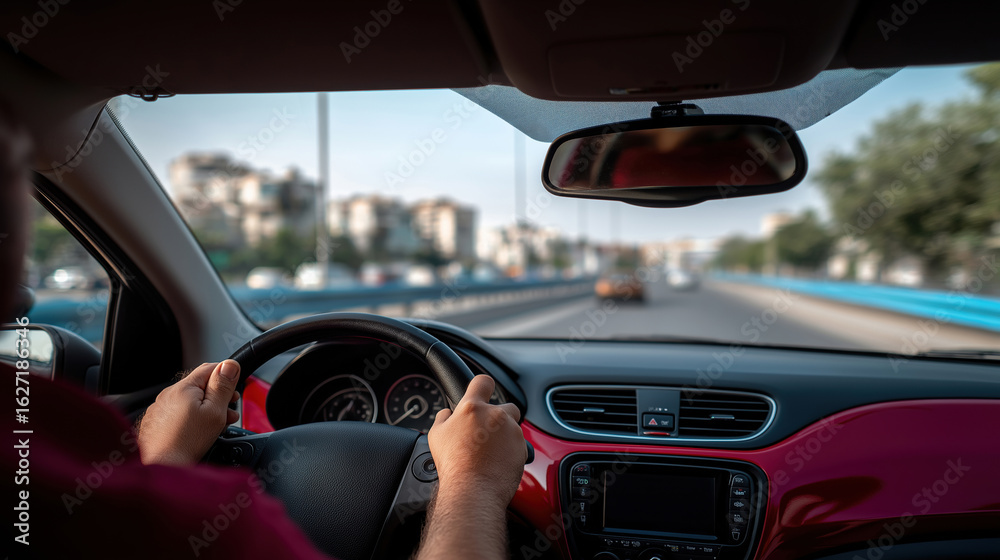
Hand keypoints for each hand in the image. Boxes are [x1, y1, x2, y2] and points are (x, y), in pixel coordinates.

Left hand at [137, 360, 240, 464]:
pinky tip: (199, 433)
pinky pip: (179, 414)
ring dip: (207, 409)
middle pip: (200, 386)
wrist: (162, 468)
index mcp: (184, 387)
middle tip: (230, 411)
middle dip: (219, 397)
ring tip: (218, 425)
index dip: (227, 377)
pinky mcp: (156, 424)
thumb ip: (223, 386)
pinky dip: (192, 419)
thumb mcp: (215, 411)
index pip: (210, 368)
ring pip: (190, 402)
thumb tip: (230, 364)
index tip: (235, 390)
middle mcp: (168, 394)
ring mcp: (160, 409)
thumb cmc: (187, 442)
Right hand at [427, 375, 525, 504]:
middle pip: (506, 405)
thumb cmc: (453, 465)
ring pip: (513, 427)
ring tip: (490, 452)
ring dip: (505, 435)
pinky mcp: (522, 448)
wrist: (474, 490)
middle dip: (499, 416)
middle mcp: (496, 415)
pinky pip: (519, 445)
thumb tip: (447, 413)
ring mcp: (512, 432)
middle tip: (486, 432)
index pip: (483, 382)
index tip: (482, 392)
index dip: (483, 386)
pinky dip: (511, 451)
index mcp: (472, 408)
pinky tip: (498, 462)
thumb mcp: (437, 436)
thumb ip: (444, 417)